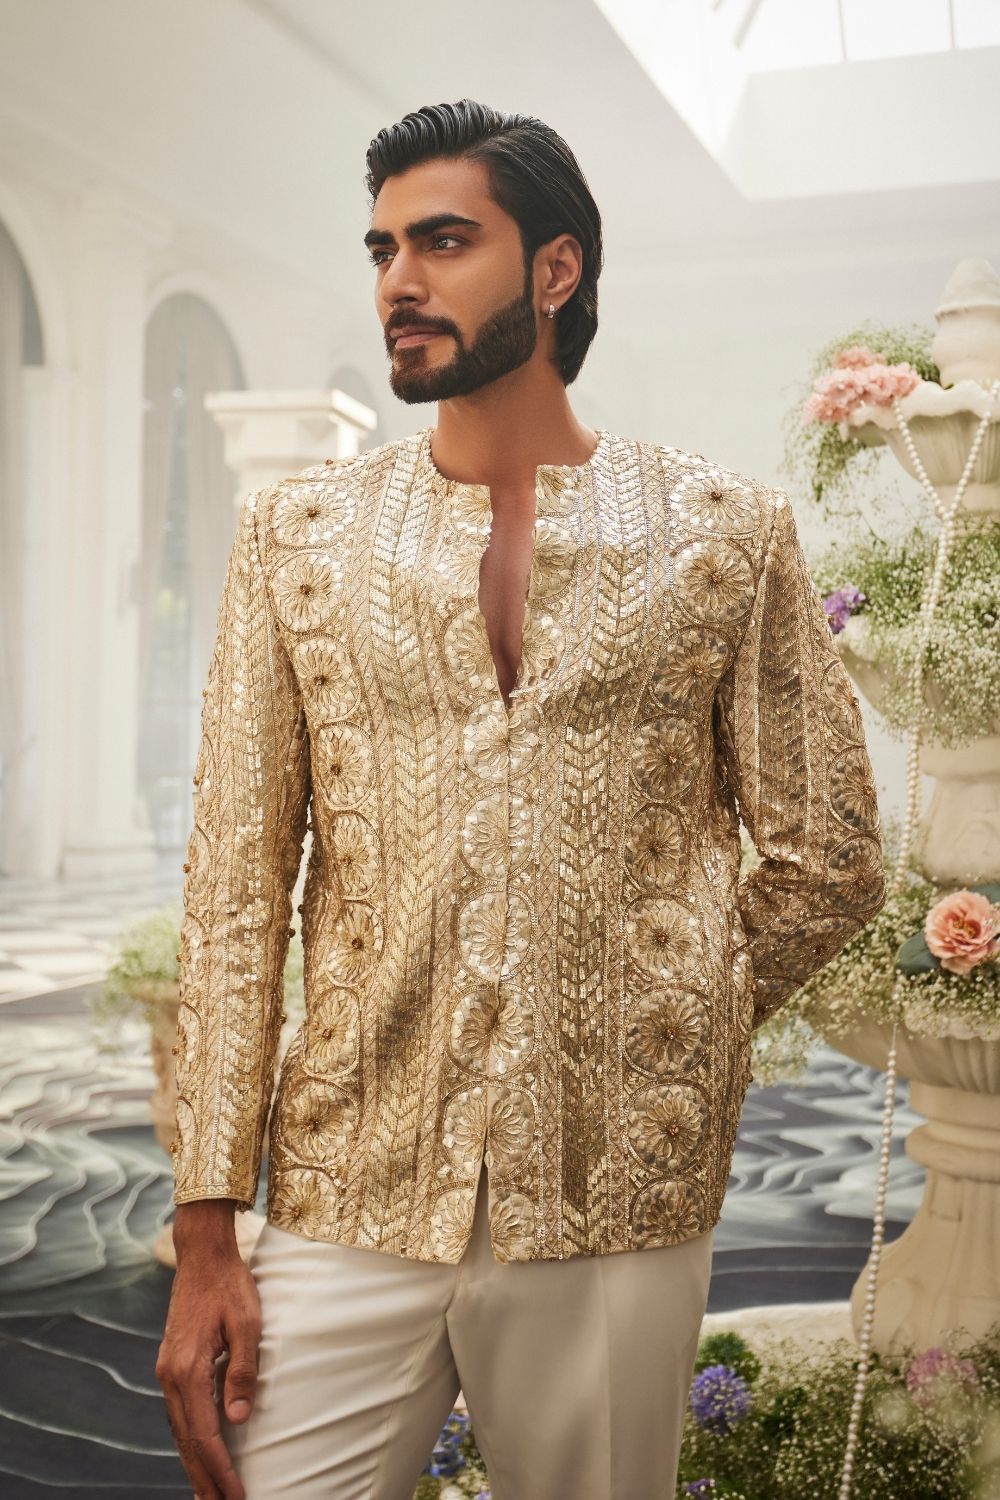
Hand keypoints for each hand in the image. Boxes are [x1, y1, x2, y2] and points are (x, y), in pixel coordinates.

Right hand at [156, 1207, 259, 1499]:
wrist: (202, 1255)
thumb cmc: (231, 1286)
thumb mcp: (247, 1324)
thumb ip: (242, 1372)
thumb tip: (237, 1421)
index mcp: (188, 1370)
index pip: (205, 1435)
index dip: (221, 1469)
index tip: (236, 1496)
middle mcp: (171, 1376)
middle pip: (186, 1441)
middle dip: (204, 1478)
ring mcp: (167, 1371)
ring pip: (179, 1430)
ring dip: (194, 1463)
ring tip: (208, 1494)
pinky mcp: (171, 1365)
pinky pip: (179, 1413)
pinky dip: (188, 1440)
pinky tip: (198, 1452)